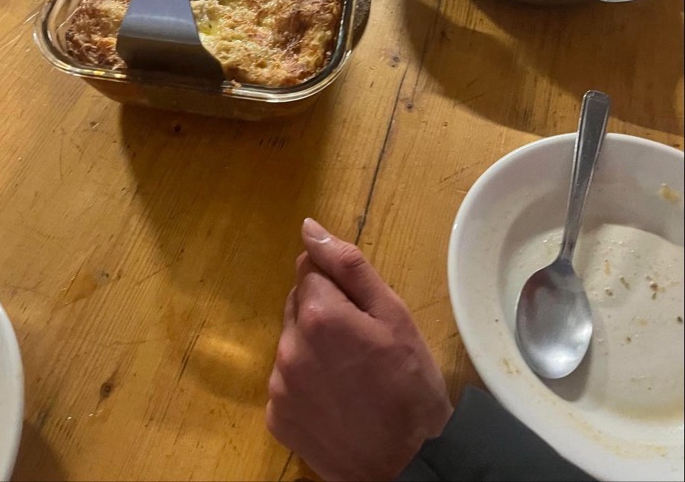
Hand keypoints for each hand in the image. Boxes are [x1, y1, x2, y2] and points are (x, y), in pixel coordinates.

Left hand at [266, 219, 452, 480]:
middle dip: (323, 312)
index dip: (337, 285)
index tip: (361, 310)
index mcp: (318, 314)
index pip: (309, 269)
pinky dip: (305, 383)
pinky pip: (285, 381)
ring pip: (291, 342)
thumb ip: (347, 265)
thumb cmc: (410, 384)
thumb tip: (309, 228)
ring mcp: (279, 385)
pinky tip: (335, 398)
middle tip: (361, 341)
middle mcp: (289, 347)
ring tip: (350, 373)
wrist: (407, 466)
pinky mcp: (276, 417)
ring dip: (313, 347)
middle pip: (297, 304)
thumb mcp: (393, 314)